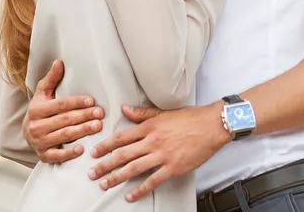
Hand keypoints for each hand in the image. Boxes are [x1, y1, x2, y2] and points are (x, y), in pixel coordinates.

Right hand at [23, 60, 104, 162]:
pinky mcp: (43, 155)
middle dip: (84, 116)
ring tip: (97, 126)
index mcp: (37, 109)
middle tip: (100, 113)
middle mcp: (36, 126)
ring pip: (63, 135)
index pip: (60, 105)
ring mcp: (39, 142)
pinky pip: (57, 155)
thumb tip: (59, 61)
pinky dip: (69, 153)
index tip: (92, 100)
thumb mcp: (43, 93)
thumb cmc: (40, 109)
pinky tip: (82, 149)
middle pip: (64, 120)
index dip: (76, 102)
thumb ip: (51, 79)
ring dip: (82, 131)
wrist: (26, 133)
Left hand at [88, 103, 229, 201]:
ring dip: (117, 177)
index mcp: (150, 126)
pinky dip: (140, 189)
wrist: (211, 125)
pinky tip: (130, 195)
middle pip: (123, 154)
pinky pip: (152, 180)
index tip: (95, 152)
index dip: (106, 145)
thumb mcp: (164, 111)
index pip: (122, 136)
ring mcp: (162, 155)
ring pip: (134, 168)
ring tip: (105, 183)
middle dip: (105, 164)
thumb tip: (125, 109)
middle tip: (92, 172)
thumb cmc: (189, 117)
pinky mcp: (173, 167)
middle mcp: (153, 140)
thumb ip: (143, 113)